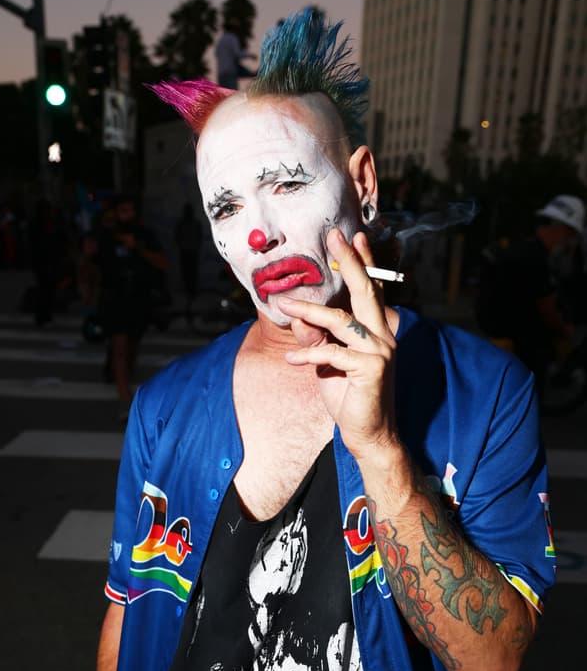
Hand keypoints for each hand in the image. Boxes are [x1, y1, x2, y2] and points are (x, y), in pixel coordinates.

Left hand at [278, 228, 398, 461]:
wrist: (369, 435)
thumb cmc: (350, 398)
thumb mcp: (327, 364)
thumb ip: (316, 339)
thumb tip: (298, 317)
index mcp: (378, 331)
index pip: (372, 290)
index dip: (364, 263)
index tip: (354, 235)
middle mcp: (384, 336)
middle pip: (366, 291)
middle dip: (350, 262)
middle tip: (334, 237)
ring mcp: (380, 352)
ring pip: (341, 320)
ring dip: (310, 312)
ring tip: (285, 306)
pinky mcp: (371, 370)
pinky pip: (332, 353)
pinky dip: (308, 355)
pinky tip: (290, 359)